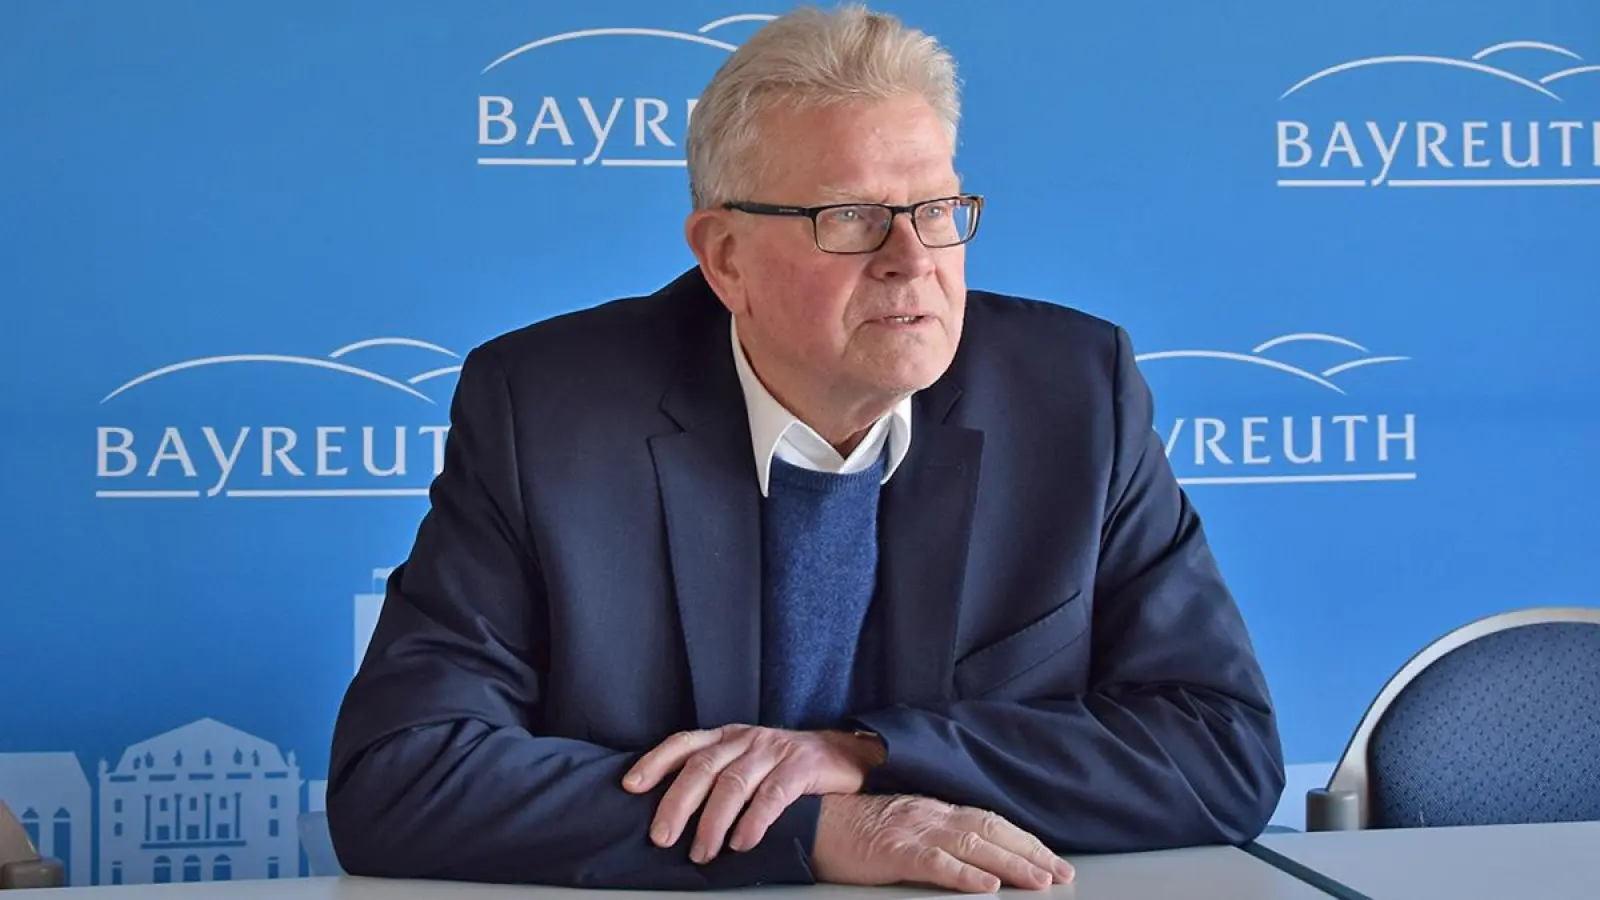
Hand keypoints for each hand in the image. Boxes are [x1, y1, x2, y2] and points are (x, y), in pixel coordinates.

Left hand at [622, 726, 883, 863]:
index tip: (630, 786)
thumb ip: (717, 777)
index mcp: (728, 737)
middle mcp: (747, 739)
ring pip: (733, 784)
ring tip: (701, 853)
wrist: (846, 756)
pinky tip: (741, 843)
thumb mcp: (747, 762)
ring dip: (712, 822)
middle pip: (702, 768)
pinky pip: (772, 795)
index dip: (655, 763)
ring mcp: (774, 751)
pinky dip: (753, 822)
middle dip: (677, 804)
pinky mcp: (802, 767)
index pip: (684, 743)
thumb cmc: (787, 767)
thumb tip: (673, 814)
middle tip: (662, 838)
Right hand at [812, 794, 1074, 892]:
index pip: (991, 822)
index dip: (1024, 842)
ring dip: (1011, 865)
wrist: (813, 821)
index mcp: (935, 810)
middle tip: (1062, 874)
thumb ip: (936, 836)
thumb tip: (974, 856)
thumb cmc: (854, 829)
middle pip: (992, 832)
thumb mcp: (903, 826)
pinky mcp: (894, 851)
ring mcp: (914, 832)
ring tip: (1040, 882)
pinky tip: (985, 886)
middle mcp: (931, 815)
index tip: (1052, 860)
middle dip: (1031, 854)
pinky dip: (963, 874)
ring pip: (973, 847)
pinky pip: (935, 863)